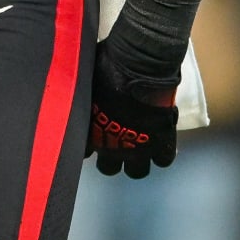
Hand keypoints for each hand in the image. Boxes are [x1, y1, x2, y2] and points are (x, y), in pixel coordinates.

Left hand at [87, 45, 178, 178]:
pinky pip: (163, 161)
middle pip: (109, 168)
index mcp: (92, 134)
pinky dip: (162, 153)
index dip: (91, 144)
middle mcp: (113, 147)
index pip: (85, 153)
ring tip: (139, 145)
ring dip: (137, 160)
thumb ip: (84, 96)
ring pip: (137, 172)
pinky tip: (159, 140)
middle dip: (111, 157)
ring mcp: (139, 149)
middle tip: (116, 142)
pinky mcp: (162, 144)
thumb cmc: (108, 69)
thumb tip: (76, 88)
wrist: (140, 67)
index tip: (95, 135)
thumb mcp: (88, 82)